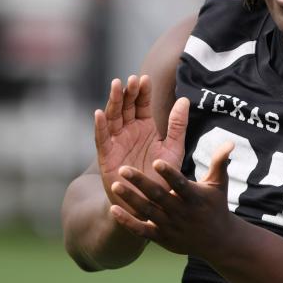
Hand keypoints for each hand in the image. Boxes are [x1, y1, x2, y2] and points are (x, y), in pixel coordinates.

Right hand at [94, 75, 189, 214]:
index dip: (142, 92)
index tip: (144, 79)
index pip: (142, 104)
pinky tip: (99, 114)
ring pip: (113, 118)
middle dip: (127, 93)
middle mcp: (129, 131)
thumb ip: (178, 126)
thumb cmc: (162, 177)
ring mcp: (116, 142)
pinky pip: (101, 139)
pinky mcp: (107, 156)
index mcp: (145, 127)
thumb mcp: (174, 149)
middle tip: (130, 80)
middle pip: (126, 107)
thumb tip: (183, 100)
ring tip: (115, 87)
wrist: (150, 204)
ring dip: (113, 102)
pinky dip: (100, 126)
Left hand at [109, 141, 234, 257]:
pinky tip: (113, 209)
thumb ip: (219, 162)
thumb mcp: (219, 184)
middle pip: (158, 197)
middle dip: (141, 183)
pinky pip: (141, 231)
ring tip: (115, 185)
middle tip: (123, 169)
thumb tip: (230, 142)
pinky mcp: (161, 238)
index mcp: (194, 197)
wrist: (218, 242)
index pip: (180, 184)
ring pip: (147, 212)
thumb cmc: (216, 206)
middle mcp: (181, 212)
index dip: (169, 174)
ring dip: (130, 200)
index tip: (156, 161)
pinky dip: (127, 222)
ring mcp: (170, 226)